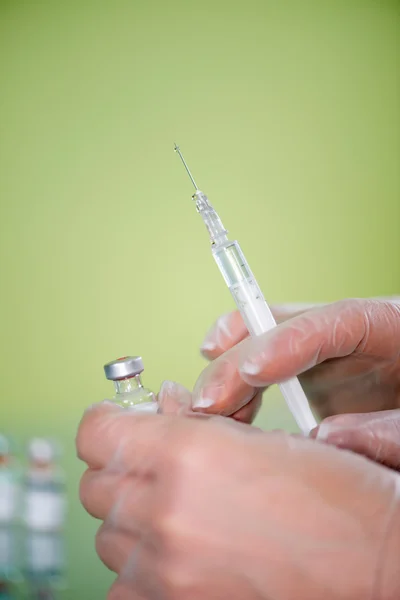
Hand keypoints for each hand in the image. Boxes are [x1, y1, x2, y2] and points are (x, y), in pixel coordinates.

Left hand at [77, 399, 399, 599]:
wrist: (375, 560)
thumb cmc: (335, 495)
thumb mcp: (258, 438)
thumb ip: (193, 425)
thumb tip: (159, 413)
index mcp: (187, 456)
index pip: (96, 434)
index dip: (105, 422)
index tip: (115, 421)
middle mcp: (167, 515)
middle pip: (96, 486)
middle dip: (119, 467)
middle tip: (152, 461)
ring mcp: (169, 570)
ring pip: (108, 537)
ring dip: (131, 518)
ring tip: (173, 507)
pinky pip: (126, 585)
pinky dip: (141, 567)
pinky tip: (175, 551)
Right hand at [193, 299, 399, 419]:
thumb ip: (386, 430)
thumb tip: (325, 436)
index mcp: (385, 322)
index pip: (335, 320)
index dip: (288, 340)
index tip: (253, 369)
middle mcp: (344, 329)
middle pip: (282, 327)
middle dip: (239, 359)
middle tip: (209, 400)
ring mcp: (321, 349)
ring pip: (261, 342)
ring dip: (228, 373)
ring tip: (209, 411)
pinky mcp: (306, 371)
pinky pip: (262, 368)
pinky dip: (237, 386)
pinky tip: (225, 410)